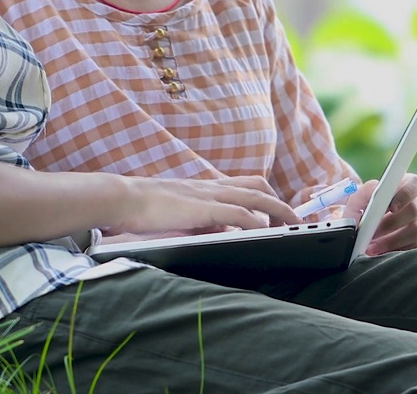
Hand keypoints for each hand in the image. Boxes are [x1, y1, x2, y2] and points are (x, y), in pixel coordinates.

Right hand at [103, 175, 300, 236]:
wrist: (122, 198)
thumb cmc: (142, 208)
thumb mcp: (176, 213)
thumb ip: (198, 220)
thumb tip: (216, 233)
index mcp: (204, 187)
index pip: (244, 184)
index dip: (265, 195)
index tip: (279, 208)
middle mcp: (211, 187)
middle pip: (257, 187)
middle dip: (280, 203)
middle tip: (294, 220)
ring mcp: (208, 195)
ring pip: (255, 198)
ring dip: (277, 211)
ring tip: (291, 227)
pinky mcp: (202, 208)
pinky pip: (237, 213)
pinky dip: (254, 222)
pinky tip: (263, 232)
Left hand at [341, 174, 416, 255]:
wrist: (366, 233)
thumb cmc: (366, 212)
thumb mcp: (360, 201)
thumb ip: (365, 193)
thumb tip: (373, 189)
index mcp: (408, 187)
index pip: (415, 184)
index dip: (405, 194)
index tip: (390, 207)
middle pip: (415, 209)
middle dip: (392, 222)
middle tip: (372, 232)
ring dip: (392, 240)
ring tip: (372, 247)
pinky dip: (399, 252)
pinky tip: (383, 256)